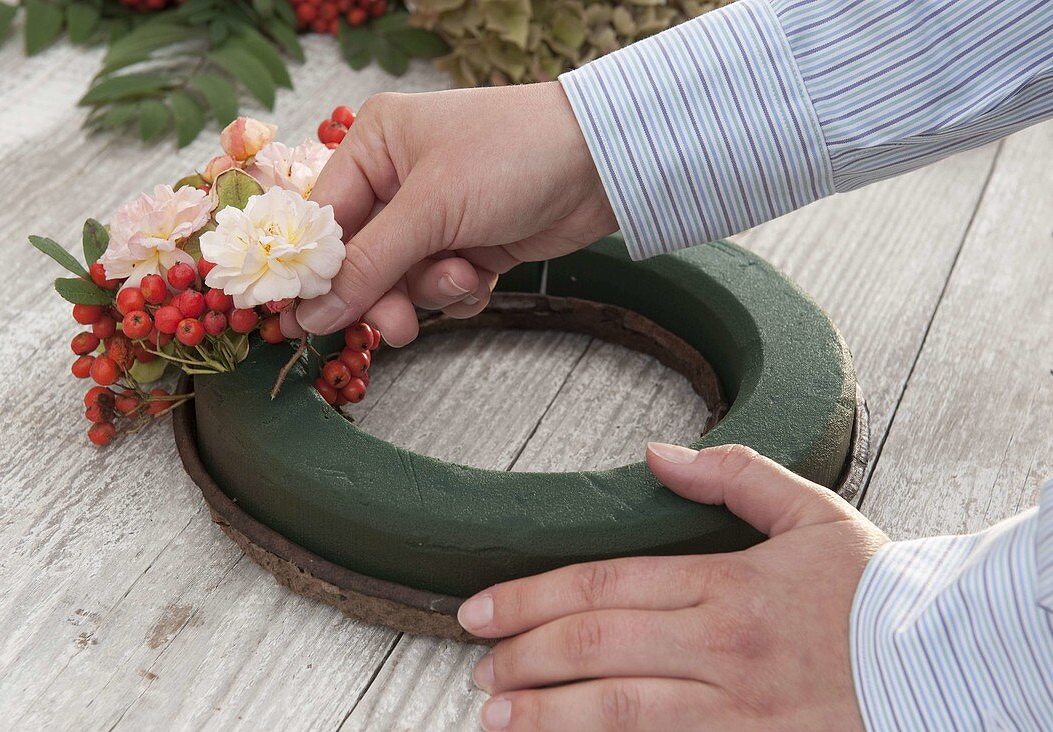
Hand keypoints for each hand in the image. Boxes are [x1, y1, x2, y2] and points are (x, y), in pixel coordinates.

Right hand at [286, 82, 616, 345]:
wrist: (604, 165)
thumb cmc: (514, 156)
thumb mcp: (431, 208)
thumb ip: (368, 265)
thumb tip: (311, 313)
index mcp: (376, 145)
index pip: (323, 218)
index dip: (314, 272)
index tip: (301, 321)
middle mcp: (399, 177)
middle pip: (361, 259)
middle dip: (383, 294)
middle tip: (396, 328)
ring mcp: (436, 214)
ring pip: (402, 280)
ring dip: (431, 290)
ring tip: (464, 276)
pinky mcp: (469, 243)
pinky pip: (440, 286)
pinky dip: (460, 290)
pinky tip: (483, 275)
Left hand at [457, 442, 888, 731]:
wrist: (952, 665)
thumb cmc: (877, 592)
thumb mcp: (812, 512)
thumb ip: (732, 475)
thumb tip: (657, 455)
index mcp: (731, 584)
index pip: (605, 585)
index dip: (532, 597)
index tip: (481, 608)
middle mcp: (725, 647)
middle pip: (597, 647)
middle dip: (524, 655)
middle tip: (477, 664)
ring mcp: (738, 709)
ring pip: (619, 712)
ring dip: (546, 714)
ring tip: (494, 714)